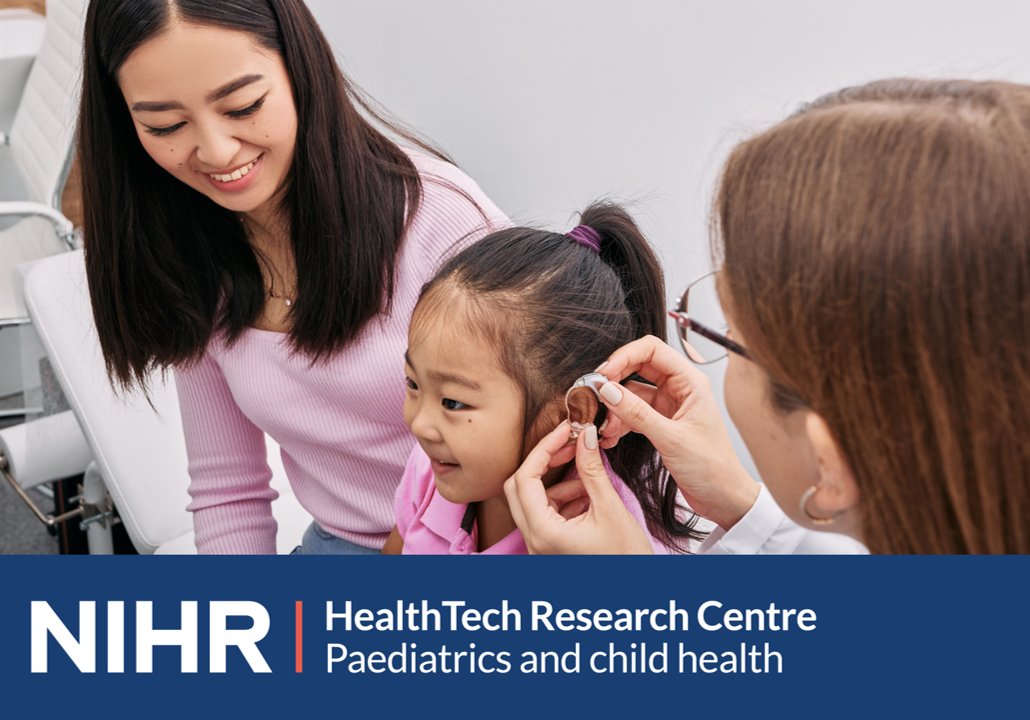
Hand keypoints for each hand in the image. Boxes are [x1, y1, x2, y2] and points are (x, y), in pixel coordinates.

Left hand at [504, 421, 653, 553]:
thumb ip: (592, 470)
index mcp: (543, 533)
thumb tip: (584, 436)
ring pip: (533, 500)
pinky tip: (589, 496)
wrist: (638, 592)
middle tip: (570, 445)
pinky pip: (546, 514)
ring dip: (558, 483)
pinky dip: (564, 499)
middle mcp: (533, 542)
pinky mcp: (550, 548)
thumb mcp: (610, 510)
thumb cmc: (627, 560)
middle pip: (519, 488)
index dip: (544, 449)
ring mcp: (539, 547)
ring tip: (589, 479)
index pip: (525, 479)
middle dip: (544, 462)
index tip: (566, 431)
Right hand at [596, 336, 758, 529]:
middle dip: (614, 382)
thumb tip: (608, 391)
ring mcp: (668, 406)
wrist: (722, 498)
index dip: (624, 356)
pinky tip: (610, 436)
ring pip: (631, 393)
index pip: (652, 350)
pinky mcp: (660, 423)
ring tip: (603, 426)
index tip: (604, 374)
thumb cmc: (713, 468)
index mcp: (690, 382)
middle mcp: (679, 389)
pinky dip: (619, 422)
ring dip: (614, 408)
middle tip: (594, 395)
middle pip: (637, 368)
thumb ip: (637, 414)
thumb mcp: (671, 439)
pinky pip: (632, 413)